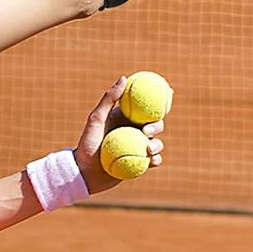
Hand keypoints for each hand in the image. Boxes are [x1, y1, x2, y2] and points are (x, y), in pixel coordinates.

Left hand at [73, 76, 164, 194]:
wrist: (84, 173)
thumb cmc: (87, 143)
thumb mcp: (96, 119)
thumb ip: (109, 99)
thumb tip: (124, 78)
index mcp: (127, 119)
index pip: (145, 107)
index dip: (160, 99)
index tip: (169, 91)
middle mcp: (134, 132)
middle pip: (156, 124)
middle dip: (158, 125)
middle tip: (147, 130)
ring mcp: (138, 148)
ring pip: (157, 143)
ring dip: (158, 145)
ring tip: (149, 150)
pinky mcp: (139, 163)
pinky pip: (152, 161)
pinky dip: (156, 160)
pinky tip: (153, 161)